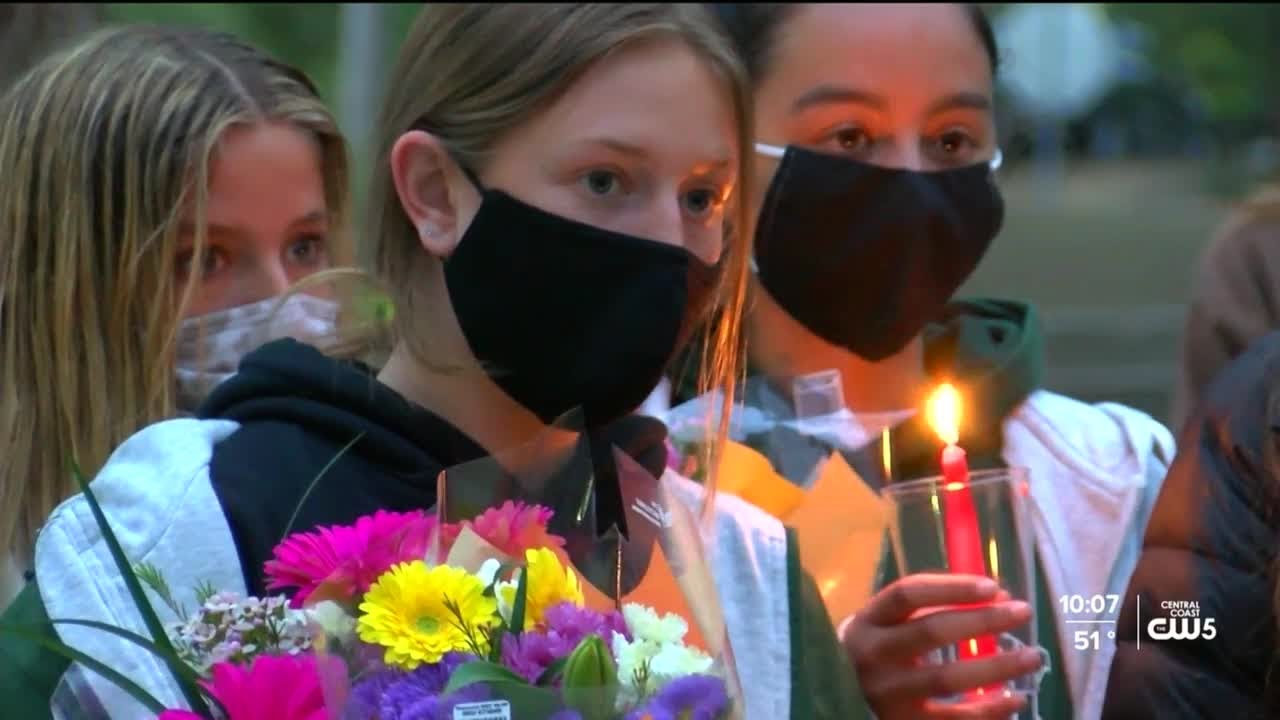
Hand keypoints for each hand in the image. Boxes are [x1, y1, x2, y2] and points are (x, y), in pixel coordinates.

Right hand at [840, 573, 1043, 719]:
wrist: (841, 696)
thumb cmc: (879, 651)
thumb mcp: (890, 624)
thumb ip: (933, 608)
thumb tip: (997, 597)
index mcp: (870, 620)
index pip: (908, 594)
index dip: (952, 587)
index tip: (993, 586)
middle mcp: (873, 655)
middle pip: (931, 631)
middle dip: (982, 620)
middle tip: (1023, 612)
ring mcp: (887, 694)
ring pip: (947, 678)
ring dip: (996, 666)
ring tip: (1032, 656)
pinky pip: (954, 719)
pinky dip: (989, 710)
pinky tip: (1016, 698)